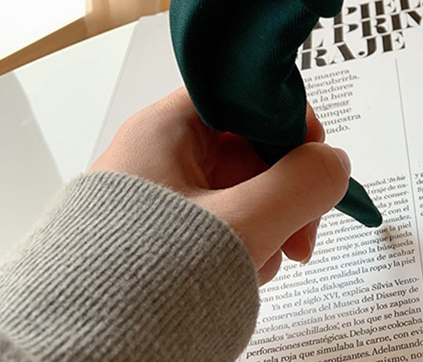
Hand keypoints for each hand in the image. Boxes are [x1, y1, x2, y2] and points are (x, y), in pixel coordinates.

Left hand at [92, 86, 349, 284]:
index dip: (288, 120)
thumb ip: (302, 184)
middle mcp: (160, 154)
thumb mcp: (241, 224)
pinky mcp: (162, 233)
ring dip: (269, 221)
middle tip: (302, 236)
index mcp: (166, 128)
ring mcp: (161, 196)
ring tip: (262, 263)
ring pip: (241, 188)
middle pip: (249, 147)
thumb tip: (336, 163)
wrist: (77, 359)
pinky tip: (244, 272)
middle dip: (285, 188)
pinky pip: (223, 220)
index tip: (317, 160)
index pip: (243, 95)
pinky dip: (246, 242)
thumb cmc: (146, 280)